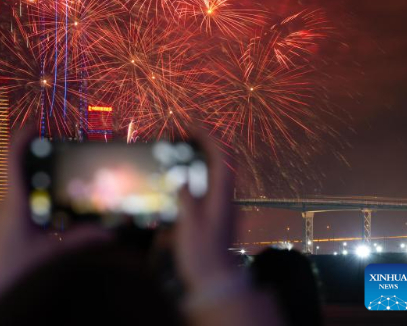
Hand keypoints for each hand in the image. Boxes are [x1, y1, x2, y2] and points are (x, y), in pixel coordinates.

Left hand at [0, 131, 111, 313]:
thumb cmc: (8, 266)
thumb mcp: (47, 251)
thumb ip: (79, 240)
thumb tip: (110, 233)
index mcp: (14, 199)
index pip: (13, 157)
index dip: (24, 136)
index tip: (39, 123)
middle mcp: (7, 199)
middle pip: (21, 167)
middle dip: (40, 155)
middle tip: (64, 148)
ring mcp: (4, 211)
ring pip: (22, 184)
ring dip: (40, 176)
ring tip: (65, 173)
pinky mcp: (4, 222)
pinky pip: (21, 200)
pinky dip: (37, 194)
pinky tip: (53, 204)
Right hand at [174, 134, 236, 292]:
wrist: (216, 281)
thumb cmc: (203, 255)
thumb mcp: (189, 225)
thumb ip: (186, 198)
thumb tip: (182, 177)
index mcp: (222, 195)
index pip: (221, 156)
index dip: (208, 136)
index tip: (190, 125)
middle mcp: (226, 197)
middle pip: (221, 160)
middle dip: (204, 142)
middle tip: (183, 134)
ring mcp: (223, 205)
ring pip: (215, 172)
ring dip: (200, 157)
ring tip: (180, 150)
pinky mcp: (217, 214)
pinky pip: (209, 184)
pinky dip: (197, 173)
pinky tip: (182, 177)